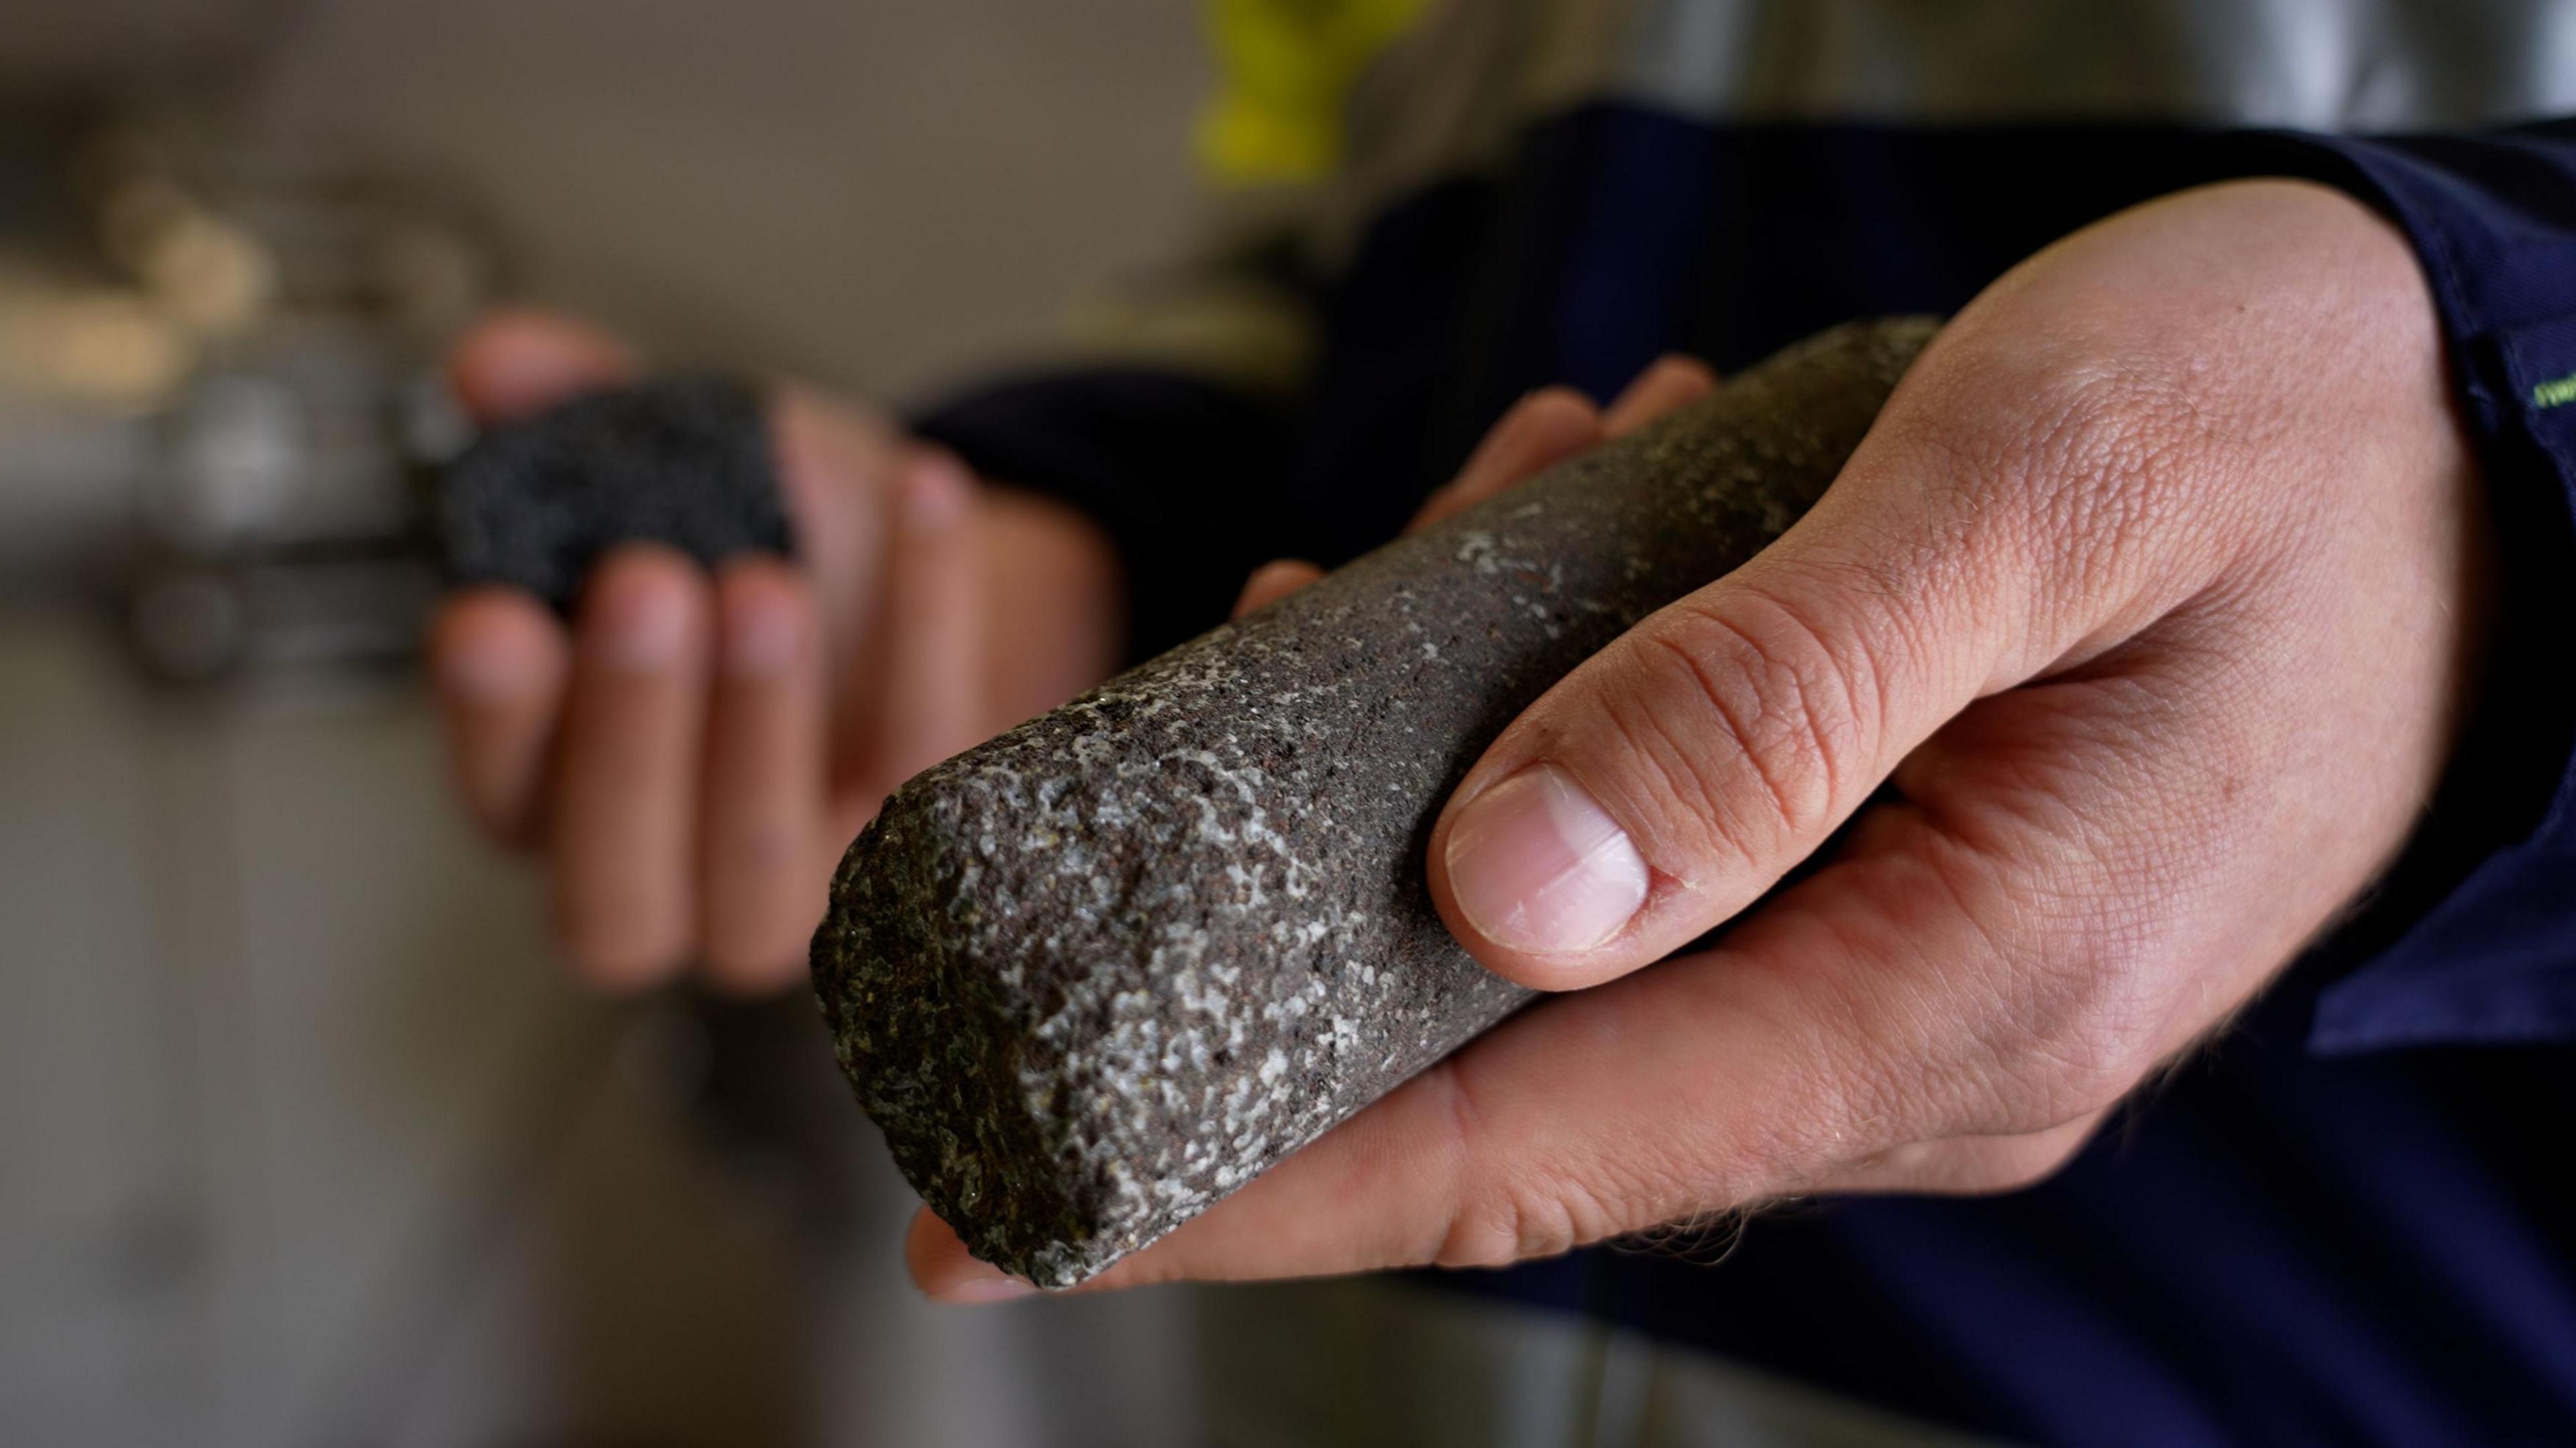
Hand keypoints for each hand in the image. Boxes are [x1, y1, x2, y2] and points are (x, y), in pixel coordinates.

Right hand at [429, 311, 1122, 993]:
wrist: (921, 575)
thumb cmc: (757, 538)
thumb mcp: (663, 459)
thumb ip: (571, 408)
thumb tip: (493, 363)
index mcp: (557, 792)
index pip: (502, 793)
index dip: (494, 719)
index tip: (489, 615)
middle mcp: (666, 874)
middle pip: (618, 883)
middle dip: (629, 730)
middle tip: (645, 584)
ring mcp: (800, 884)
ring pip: (764, 864)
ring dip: (760, 721)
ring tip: (764, 579)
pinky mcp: (929, 846)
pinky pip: (929, 754)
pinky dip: (928, 617)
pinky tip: (925, 493)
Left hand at [909, 179, 2488, 1296]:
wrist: (2476, 437)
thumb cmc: (2283, 435)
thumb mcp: (2027, 497)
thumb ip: (1768, 698)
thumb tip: (1502, 896)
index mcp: (1945, 1000)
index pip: (1517, 1157)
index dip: (1242, 1195)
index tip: (999, 1224)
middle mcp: (1903, 1043)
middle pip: (1494, 1089)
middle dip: (1261, 974)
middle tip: (1091, 836)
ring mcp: (1889, 985)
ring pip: (1548, 963)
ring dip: (1398, 794)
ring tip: (1374, 569)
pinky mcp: (1877, 898)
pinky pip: (1636, 879)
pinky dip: (1519, 743)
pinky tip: (1504, 564)